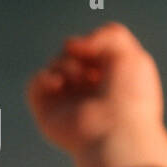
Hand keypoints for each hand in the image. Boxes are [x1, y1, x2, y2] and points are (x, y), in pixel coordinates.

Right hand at [26, 22, 165, 155]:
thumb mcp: (131, 54)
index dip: (98, 41)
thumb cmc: (128, 94)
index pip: (97, 45)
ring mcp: (69, 99)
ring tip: (77, 77)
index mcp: (115, 76)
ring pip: (56, 63)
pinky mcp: (48, 111)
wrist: (114, 130)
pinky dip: (43, 77)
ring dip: (65, 63)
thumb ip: (109, 35)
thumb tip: (71, 46)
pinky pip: (35, 83)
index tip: (104, 51)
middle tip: (88, 66)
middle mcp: (91, 87)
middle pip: (73, 50)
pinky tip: (58, 83)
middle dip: (78, 50)